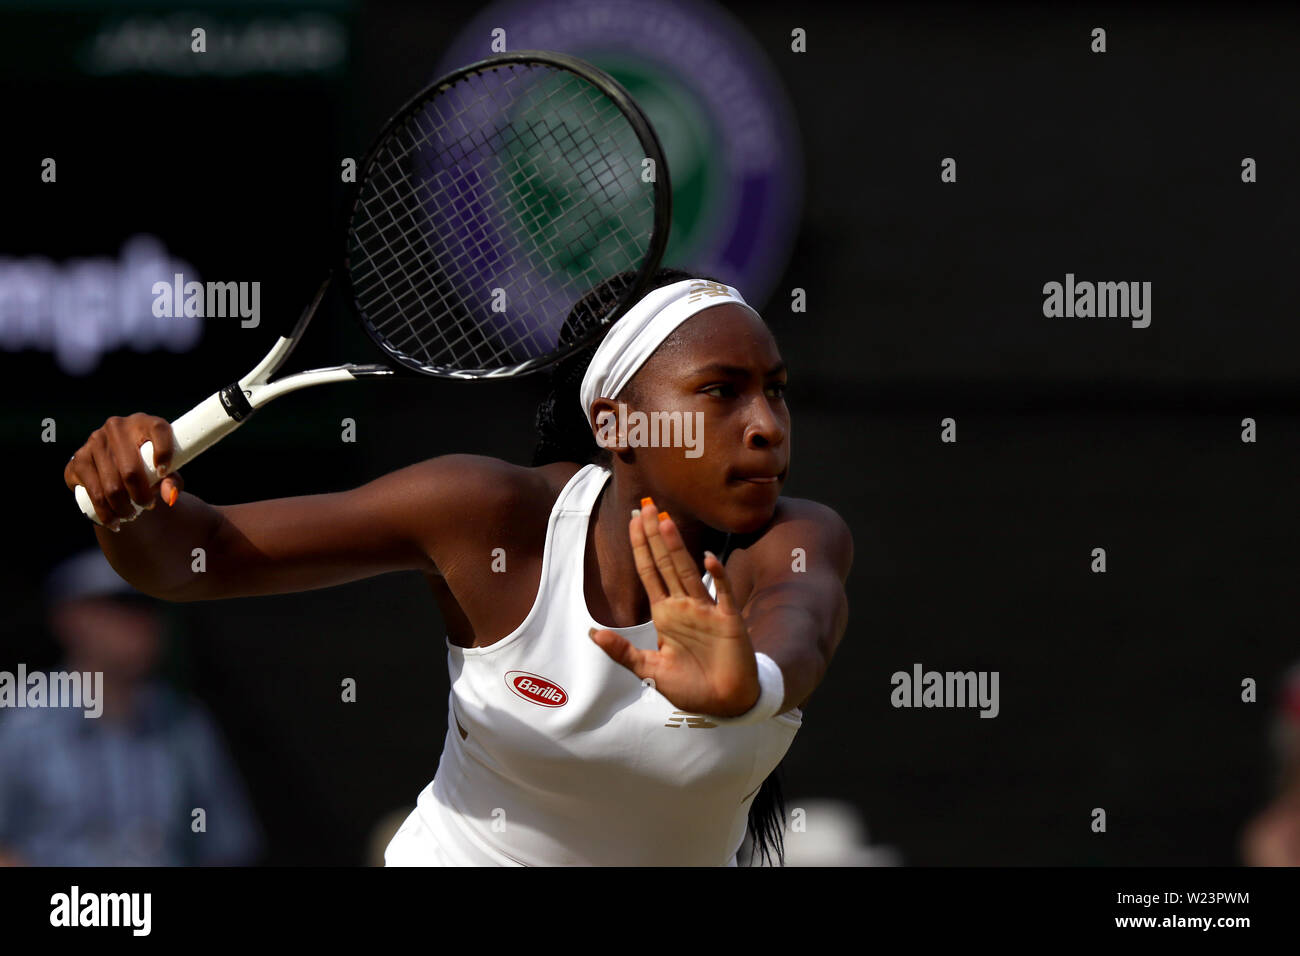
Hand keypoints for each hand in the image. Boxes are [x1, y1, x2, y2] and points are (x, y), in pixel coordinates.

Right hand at [63, 413, 183, 530]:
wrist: (115, 464)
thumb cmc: (148, 465)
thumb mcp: (165, 469)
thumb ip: (172, 481)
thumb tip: (170, 497)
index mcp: (144, 422)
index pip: (158, 430)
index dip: (164, 452)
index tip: (164, 472)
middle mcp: (117, 427)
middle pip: (131, 470)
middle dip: (141, 496)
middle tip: (148, 506)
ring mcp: (94, 441)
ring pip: (111, 486)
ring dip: (123, 508)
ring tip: (131, 515)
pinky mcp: (78, 458)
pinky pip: (93, 491)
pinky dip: (105, 512)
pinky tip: (113, 521)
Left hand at [588, 498, 758, 716]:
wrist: (726, 703)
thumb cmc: (690, 686)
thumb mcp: (650, 670)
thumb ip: (622, 652)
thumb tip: (592, 633)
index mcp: (665, 614)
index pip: (649, 572)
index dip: (640, 547)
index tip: (632, 521)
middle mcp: (685, 606)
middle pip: (666, 564)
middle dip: (655, 536)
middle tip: (646, 505)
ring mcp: (707, 610)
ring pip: (688, 572)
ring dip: (677, 548)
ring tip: (666, 522)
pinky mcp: (728, 620)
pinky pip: (722, 593)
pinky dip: (717, 576)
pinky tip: (708, 558)